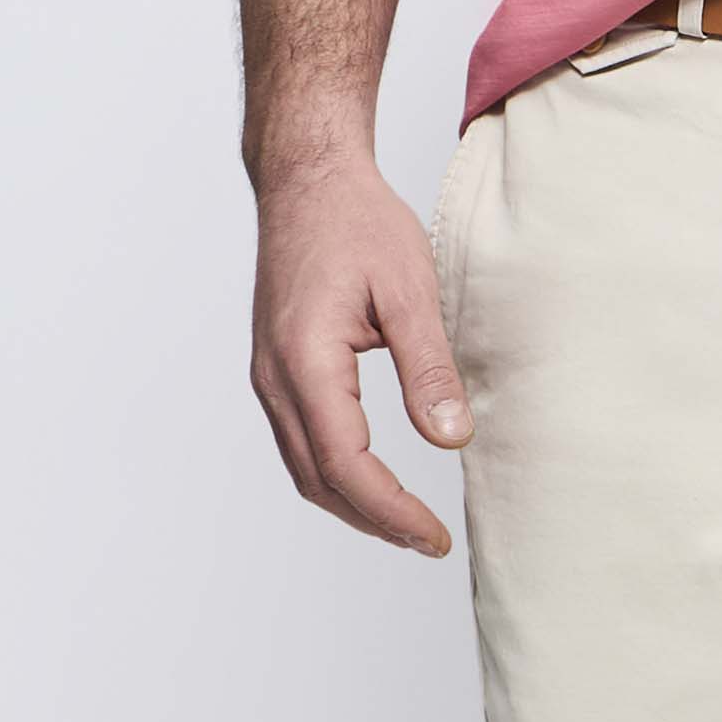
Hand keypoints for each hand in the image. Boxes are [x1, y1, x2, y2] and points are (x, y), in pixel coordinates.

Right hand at [249, 157, 471, 553]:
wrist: (307, 178)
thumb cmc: (357, 221)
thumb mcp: (411, 290)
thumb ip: (429, 370)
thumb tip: (452, 440)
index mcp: (307, 362)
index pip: (347, 467)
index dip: (393, 512)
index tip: (436, 537)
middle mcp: (276, 378)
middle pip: (320, 482)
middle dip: (376, 522)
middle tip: (431, 542)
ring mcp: (269, 377)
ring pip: (305, 470)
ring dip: (355, 507)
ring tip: (409, 526)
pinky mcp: (277, 371)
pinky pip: (301, 444)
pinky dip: (338, 477)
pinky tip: (377, 484)